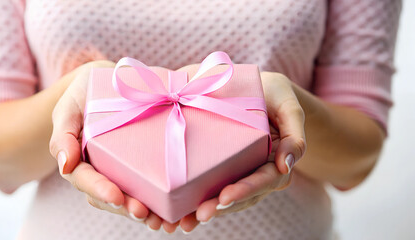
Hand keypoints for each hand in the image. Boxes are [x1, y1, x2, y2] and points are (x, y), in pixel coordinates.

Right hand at [49, 60, 163, 229]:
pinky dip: (162, 201)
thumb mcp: (69, 107)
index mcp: (80, 161)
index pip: (87, 181)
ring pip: (131, 199)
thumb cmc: (86, 92)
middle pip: (111, 198)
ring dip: (146, 212)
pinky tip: (177, 211)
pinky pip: (151, 187)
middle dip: (127, 208)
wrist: (113, 81)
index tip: (118, 197)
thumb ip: (64, 133)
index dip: (101, 191)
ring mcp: (123, 171)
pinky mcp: (144, 165)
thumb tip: (65, 166)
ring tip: (163, 220)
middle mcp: (102, 172)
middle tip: (145, 214)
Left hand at [177, 71, 305, 232]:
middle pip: (241, 196)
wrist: (260, 90)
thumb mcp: (289, 107)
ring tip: (184, 222)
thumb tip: (285, 165)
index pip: (263, 180)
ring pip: (224, 198)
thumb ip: (294, 134)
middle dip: (221, 207)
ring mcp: (240, 173)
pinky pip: (211, 188)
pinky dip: (194, 202)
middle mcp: (258, 172)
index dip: (245, 190)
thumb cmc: (276, 95)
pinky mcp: (222, 169)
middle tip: (200, 215)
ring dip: (204, 211)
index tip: (226, 197)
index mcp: (277, 160)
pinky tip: (177, 215)